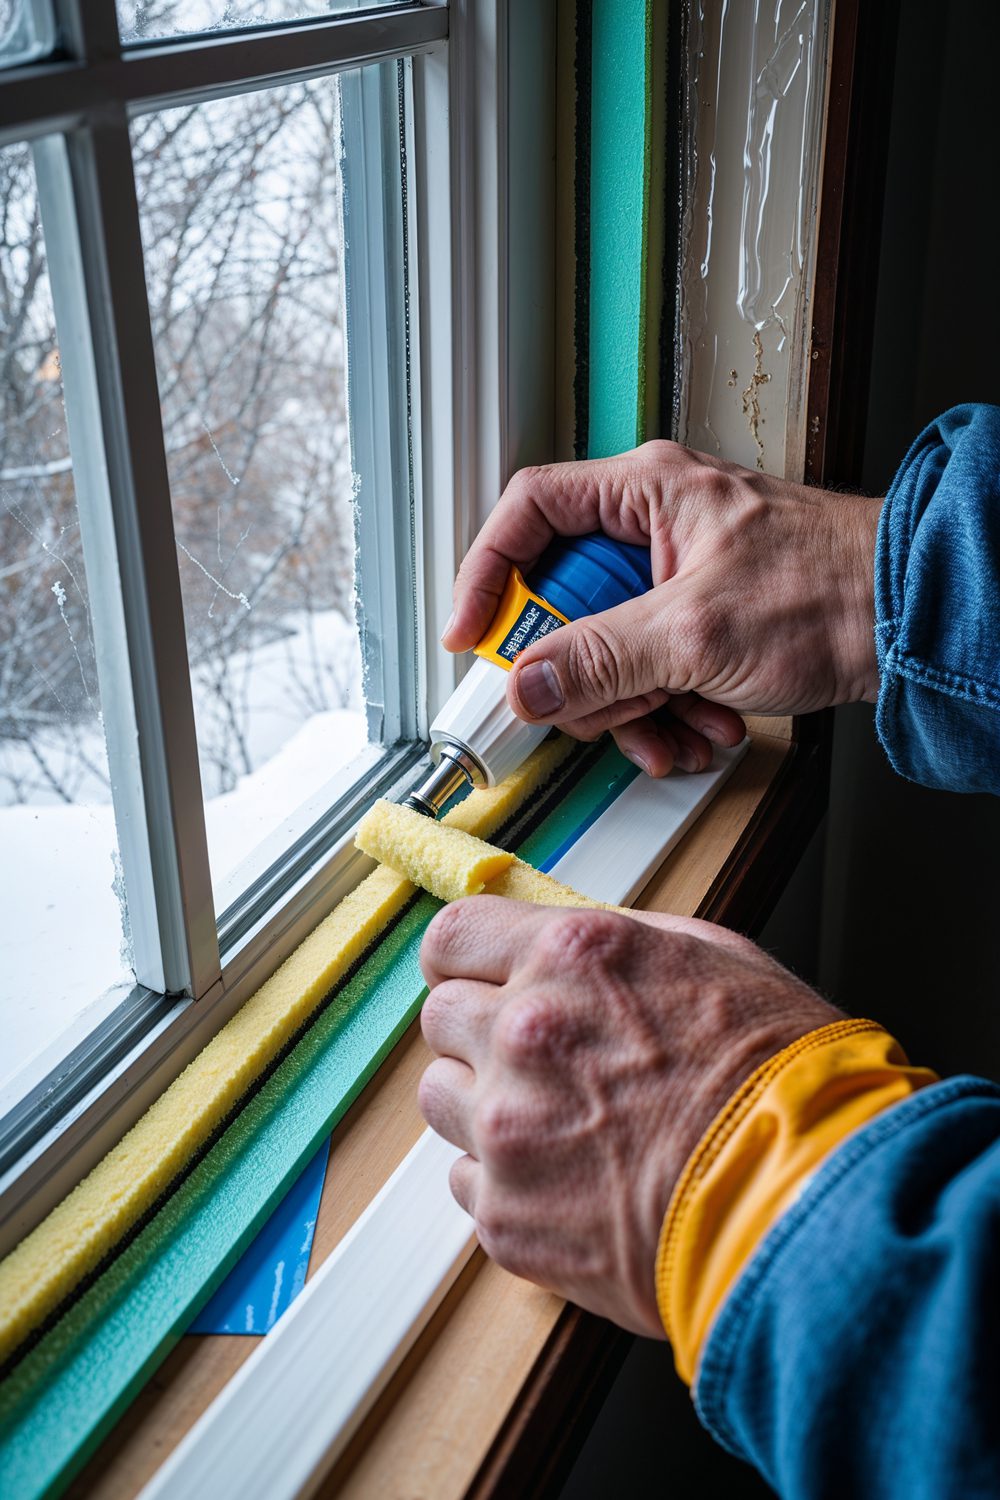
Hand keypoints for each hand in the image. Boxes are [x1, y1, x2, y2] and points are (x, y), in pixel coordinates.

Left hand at [418, 899, 840, 1336]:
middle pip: (440, 1018)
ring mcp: (508, 1127)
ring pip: (442, 1098)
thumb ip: (615, 941)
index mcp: (572, 957)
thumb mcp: (715, 957)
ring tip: (565, 1124)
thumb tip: (558, 941)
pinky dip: (507, 1180)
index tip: (479, 978)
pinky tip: (575, 1179)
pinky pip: (465, 1180)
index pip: (451, 938)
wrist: (810, 1204)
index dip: (465, 960)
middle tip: (546, 1061)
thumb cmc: (784, 1079)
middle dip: (483, 1033)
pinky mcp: (505, 1213)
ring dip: (488, 1105)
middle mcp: (525, 1032)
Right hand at [442, 442, 882, 775]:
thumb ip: (598, 658)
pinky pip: (652, 665)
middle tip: (596, 704)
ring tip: (673, 727)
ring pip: (608, 645)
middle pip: (566, 599)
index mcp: (646, 492)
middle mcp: (657, 524)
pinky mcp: (703, 616)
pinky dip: (669, 705)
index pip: (529, 512)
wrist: (912, 620)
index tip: (472, 635)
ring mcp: (679, 573)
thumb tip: (528, 683)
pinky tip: (702, 724)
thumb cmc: (832, 589)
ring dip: (633, 702)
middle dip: (585, 671)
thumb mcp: (695, 632)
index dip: (487, 574)